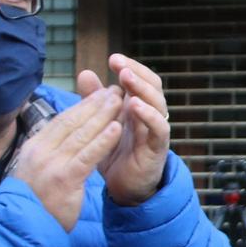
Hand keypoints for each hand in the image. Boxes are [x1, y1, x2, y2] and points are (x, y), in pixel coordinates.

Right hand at [10, 83, 124, 229]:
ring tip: (119, 101)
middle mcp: (41, 151)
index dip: (82, 105)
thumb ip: (48, 153)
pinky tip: (118, 128)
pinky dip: (103, 140)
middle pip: (72, 122)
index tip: (99, 93)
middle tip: (115, 90)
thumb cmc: (34, 203)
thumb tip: (63, 137)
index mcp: (34, 147)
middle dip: (95, 104)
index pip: (61, 120)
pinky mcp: (64, 178)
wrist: (22, 229)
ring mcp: (51, 164)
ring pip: (82, 134)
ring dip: (103, 115)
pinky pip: (88, 154)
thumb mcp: (36, 171)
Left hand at [91, 55, 171, 205]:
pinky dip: (149, 115)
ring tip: (126, 78)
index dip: (130, 67)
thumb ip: (94, 100)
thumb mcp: (101, 123)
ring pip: (158, 104)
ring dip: (142, 88)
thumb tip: (85, 72)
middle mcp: (151, 115)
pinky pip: (159, 128)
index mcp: (139, 107)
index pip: (141, 79)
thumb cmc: (115, 153)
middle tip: (119, 63)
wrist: (124, 188)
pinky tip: (135, 105)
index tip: (112, 58)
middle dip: (137, 72)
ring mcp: (156, 131)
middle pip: (153, 86)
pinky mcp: (157, 148)